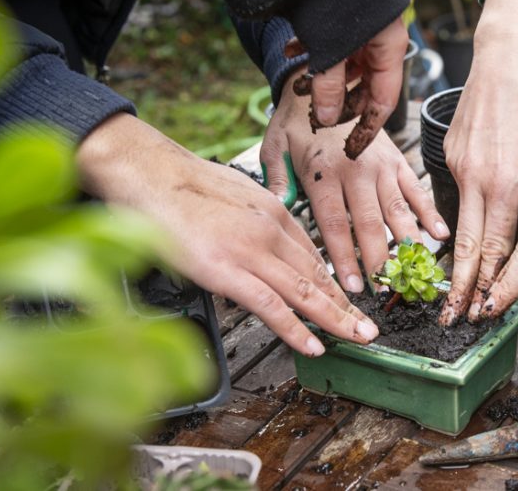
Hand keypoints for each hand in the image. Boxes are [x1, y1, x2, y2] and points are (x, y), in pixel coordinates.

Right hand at [76, 114, 378, 356]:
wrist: (148, 172)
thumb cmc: (178, 183)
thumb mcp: (231, 193)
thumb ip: (250, 220)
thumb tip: (253, 242)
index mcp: (272, 210)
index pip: (312, 253)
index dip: (333, 282)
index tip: (346, 300)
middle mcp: (270, 230)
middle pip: (318, 275)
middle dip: (347, 305)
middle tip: (368, 328)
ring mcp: (251, 251)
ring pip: (305, 292)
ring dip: (335, 320)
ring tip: (357, 339)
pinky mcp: (228, 270)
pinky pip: (272, 306)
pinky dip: (297, 329)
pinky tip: (313, 344)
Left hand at [264, 68, 448, 291]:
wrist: (325, 82)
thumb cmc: (296, 118)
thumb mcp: (274, 146)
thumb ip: (276, 180)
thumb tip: (280, 210)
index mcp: (323, 173)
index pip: (334, 225)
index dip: (343, 258)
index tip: (350, 286)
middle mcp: (354, 170)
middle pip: (368, 224)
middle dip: (376, 260)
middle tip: (383, 289)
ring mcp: (379, 164)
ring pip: (395, 210)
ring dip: (403, 243)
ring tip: (411, 270)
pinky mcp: (396, 158)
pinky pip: (414, 188)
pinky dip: (428, 212)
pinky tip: (437, 235)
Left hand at [290, 19, 408, 157]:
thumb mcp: (332, 48)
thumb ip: (329, 85)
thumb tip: (326, 118)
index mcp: (388, 49)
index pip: (383, 102)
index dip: (367, 130)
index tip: (351, 150)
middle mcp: (379, 41)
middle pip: (364, 87)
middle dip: (335, 103)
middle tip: (313, 117)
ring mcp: (362, 30)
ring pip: (344, 67)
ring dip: (320, 79)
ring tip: (298, 87)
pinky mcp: (343, 19)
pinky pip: (330, 44)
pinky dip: (312, 52)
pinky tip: (292, 53)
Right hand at [436, 0, 517, 324]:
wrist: (507, 56)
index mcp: (505, 183)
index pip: (492, 246)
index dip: (486, 282)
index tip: (481, 307)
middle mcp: (474, 178)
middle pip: (464, 244)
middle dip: (459, 285)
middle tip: (451, 316)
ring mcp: (457, 165)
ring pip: (458, 219)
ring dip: (459, 255)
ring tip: (454, 286)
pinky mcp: (450, 152)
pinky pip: (457, 191)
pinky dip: (465, 211)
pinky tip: (471, 220)